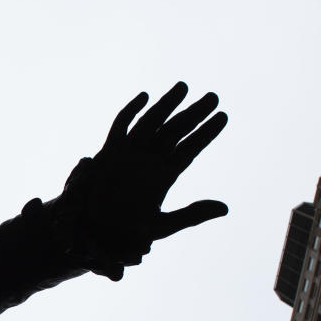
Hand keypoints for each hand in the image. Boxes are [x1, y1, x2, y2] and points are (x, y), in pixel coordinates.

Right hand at [60, 82, 227, 279]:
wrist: (95, 233)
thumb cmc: (128, 232)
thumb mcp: (162, 226)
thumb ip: (192, 215)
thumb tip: (225, 208)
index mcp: (166, 175)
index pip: (191, 147)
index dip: (207, 132)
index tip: (224, 116)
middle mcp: (151, 160)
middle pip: (177, 130)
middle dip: (195, 113)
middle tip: (214, 97)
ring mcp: (131, 154)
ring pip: (153, 122)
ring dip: (167, 104)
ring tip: (184, 87)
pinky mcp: (110, 152)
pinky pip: (121, 126)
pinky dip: (131, 111)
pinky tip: (145, 97)